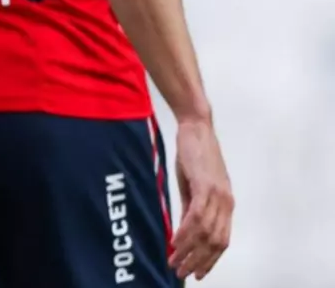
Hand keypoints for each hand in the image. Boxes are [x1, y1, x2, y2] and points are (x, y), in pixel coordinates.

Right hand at [169, 116, 232, 279]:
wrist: (196, 127)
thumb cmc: (193, 154)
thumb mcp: (193, 186)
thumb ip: (191, 209)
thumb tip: (185, 233)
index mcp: (226, 204)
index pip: (222, 241)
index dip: (210, 260)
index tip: (196, 273)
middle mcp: (226, 203)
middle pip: (216, 242)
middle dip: (198, 261)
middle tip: (181, 272)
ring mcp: (218, 195)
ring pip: (206, 233)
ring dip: (189, 250)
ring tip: (174, 260)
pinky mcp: (206, 185)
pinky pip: (197, 216)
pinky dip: (186, 232)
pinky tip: (175, 241)